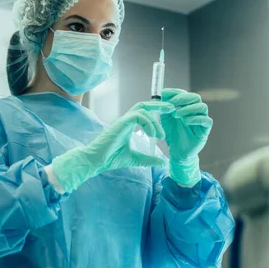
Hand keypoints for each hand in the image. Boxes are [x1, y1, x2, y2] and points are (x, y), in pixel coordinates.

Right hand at [52, 101, 173, 192]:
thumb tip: (161, 162)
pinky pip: (137, 116)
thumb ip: (147, 159)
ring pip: (142, 110)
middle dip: (159, 106)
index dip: (157, 110)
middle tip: (172, 109)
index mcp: (129, 125)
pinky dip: (147, 123)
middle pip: (144, 105)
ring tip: (161, 135)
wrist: (96, 161)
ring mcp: (123, 121)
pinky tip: (152, 134)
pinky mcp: (120, 123)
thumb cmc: (110, 158)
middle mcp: (126, 120)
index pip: (144, 112)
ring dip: (155, 121)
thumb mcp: (135, 159)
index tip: (169, 114)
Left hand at [160, 89, 212, 185]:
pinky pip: (207, 121)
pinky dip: (196, 119)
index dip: (176, 92)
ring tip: (177, 115)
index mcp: (187, 107)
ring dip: (188, 109)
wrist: (176, 152)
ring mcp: (202, 120)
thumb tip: (163, 92)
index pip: (186, 94)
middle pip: (195, 97)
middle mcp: (196, 112)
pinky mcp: (205, 131)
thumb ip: (164, 106)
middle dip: (183, 98)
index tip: (165, 94)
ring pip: (202, 107)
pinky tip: (186, 122)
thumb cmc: (172, 134)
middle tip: (172, 104)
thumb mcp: (165, 118)